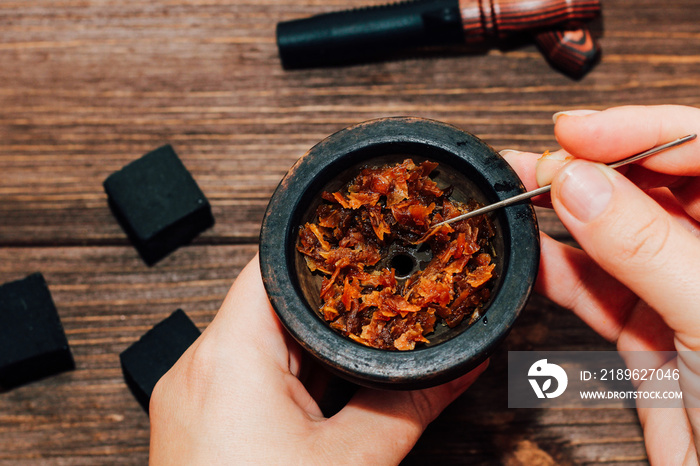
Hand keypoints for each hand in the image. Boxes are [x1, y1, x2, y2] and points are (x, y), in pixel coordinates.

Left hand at [149, 256, 486, 464]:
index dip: (323, 249)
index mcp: (228, 356)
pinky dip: (285, 377)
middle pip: (272, 304)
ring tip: (353, 363)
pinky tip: (318, 399)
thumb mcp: (353, 461)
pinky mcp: (196, 423)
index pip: (275, 264)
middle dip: (329, 308)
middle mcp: (196, 367)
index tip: (362, 248)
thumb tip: (460, 367)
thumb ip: (411, 404)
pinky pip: (245, 376)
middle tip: (376, 314)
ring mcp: (190, 396)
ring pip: (260, 342)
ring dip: (307, 349)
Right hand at [503, 105, 699, 463]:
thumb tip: (578, 184)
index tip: (578, 134)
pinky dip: (556, 270)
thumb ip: (642, 243)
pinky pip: (593, 288)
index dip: (640, 131)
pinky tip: (528, 253)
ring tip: (515, 191)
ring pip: (613, 234)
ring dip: (562, 213)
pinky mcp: (645, 331)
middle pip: (650, 184)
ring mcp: (677, 290)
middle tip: (539, 163)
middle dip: (591, 166)